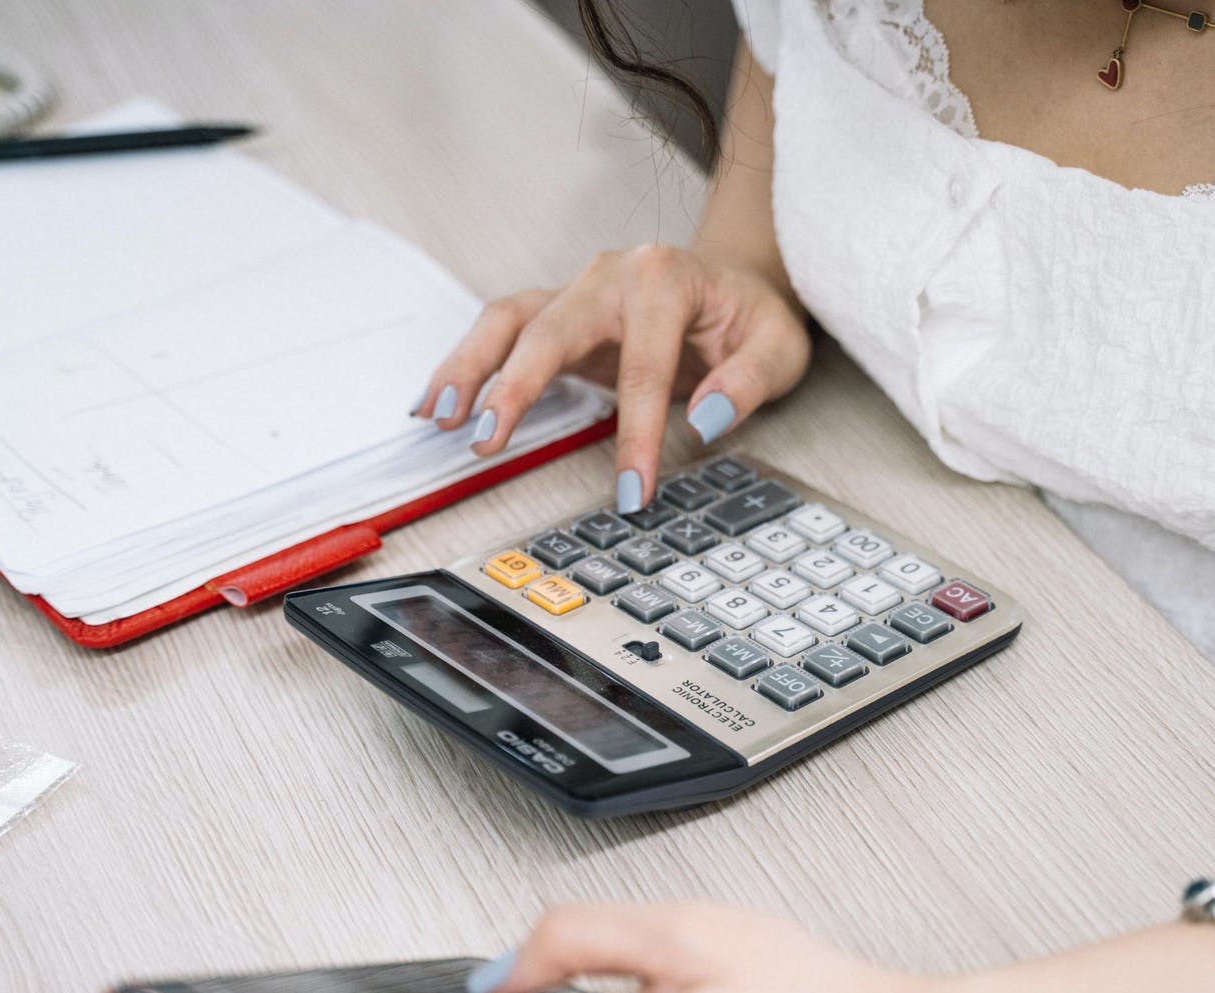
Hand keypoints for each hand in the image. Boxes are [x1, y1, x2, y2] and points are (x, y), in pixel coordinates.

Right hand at [408, 246, 811, 511]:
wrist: (735, 284)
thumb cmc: (752, 318)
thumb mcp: (778, 348)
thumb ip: (746, 382)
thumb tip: (704, 418)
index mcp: (665, 279)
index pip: (644, 366)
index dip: (636, 436)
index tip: (630, 493)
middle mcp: (610, 275)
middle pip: (551, 328)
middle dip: (516, 386)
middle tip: (489, 441)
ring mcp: (577, 289)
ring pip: (508, 321)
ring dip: (469, 367)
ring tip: (440, 417)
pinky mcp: (556, 312)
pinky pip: (500, 332)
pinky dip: (466, 365)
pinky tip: (436, 403)